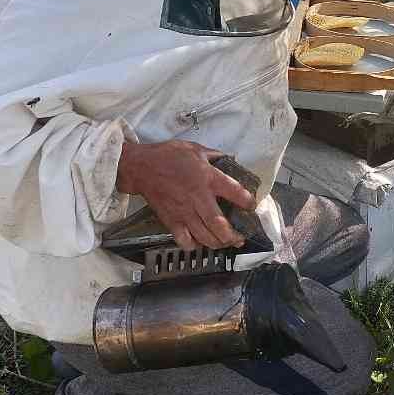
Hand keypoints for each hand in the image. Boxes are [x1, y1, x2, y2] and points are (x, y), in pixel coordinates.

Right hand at [114, 140, 256, 250]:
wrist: (141, 167)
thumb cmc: (168, 156)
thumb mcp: (196, 149)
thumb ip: (215, 156)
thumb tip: (230, 159)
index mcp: (207, 178)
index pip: (234, 192)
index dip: (247, 201)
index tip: (252, 206)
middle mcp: (198, 198)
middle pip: (219, 225)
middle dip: (233, 236)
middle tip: (240, 238)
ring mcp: (184, 212)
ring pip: (204, 237)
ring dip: (218, 243)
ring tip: (225, 243)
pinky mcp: (171, 220)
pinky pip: (184, 240)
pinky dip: (194, 245)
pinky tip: (200, 242)